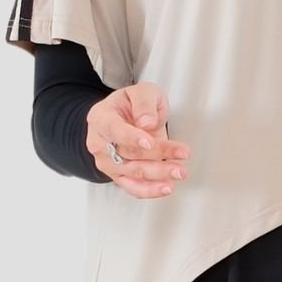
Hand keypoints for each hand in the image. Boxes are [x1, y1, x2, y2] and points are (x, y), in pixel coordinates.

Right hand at [85, 81, 191, 197]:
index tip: (149, 142)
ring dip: (159, 174)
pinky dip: (150, 189)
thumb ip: (144, 104)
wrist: (125, 117)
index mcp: (101, 118)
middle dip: (157, 155)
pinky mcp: (119, 176)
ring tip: (179, 171)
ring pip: (133, 172)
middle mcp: (100, 143)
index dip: (132, 138)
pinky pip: (132, 187)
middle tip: (181, 155)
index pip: (115, 130)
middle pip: (128, 154)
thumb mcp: (141, 91)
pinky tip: (166, 186)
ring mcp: (108, 162)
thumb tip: (146, 122)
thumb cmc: (131, 104)